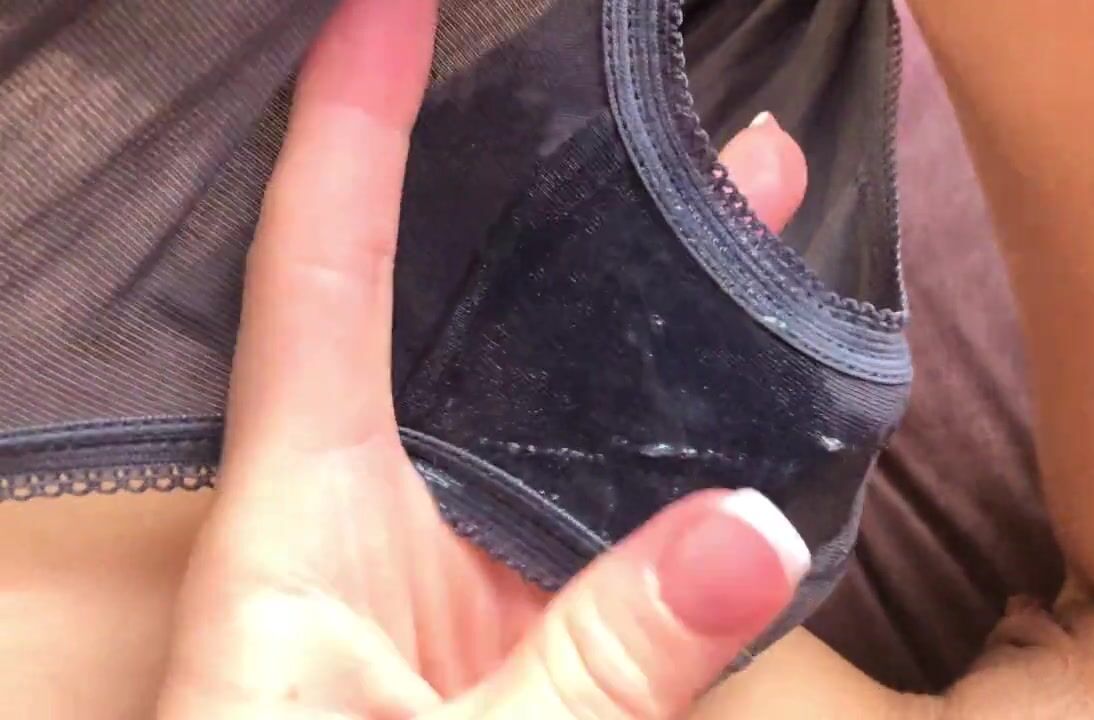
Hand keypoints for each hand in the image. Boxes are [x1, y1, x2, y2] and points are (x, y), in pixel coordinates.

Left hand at [156, 0, 808, 716]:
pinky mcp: (509, 630)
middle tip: (691, 134)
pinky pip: (595, 507)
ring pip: (550, 405)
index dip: (349, 124)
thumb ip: (597, 663)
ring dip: (648, 316)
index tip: (387, 3)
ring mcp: (452, 571)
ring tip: (754, 220)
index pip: (320, 271)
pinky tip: (743, 406)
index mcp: (303, 521)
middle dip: (572, 206)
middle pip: (468, 316)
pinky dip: (666, 448)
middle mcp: (375, 518)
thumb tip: (744, 532)